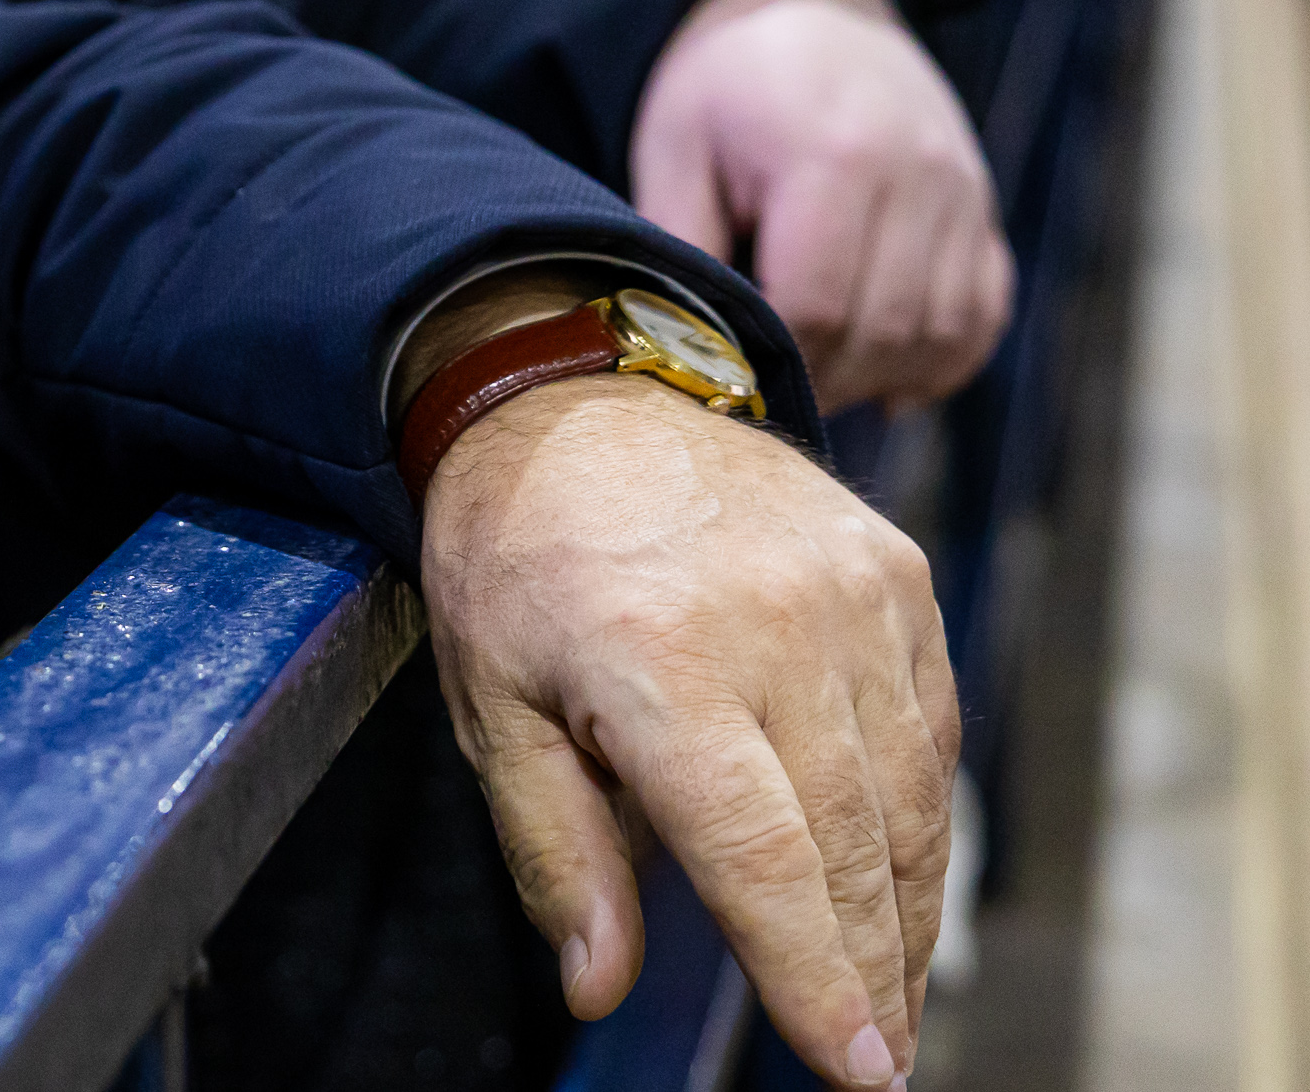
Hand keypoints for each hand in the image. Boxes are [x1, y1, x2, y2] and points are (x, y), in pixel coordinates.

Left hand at [421, 376, 957, 1090]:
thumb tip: (596, 985)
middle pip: (849, 844)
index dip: (810, 973)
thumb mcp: (490, 703)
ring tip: (890, 995)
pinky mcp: (892, 573)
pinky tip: (900, 877)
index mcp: (659, 663)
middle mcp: (774, 627)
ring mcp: (850, 594)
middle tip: (872, 1059)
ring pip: (907, 795)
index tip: (853, 1069)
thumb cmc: (514, 559)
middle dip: (868, 970)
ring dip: (906, 909)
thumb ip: (555, 850)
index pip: (761, 856)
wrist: (571, 393)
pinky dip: (921, 812)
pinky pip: (927, 726)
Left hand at [630, 0, 1008, 412]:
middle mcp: (917, 175)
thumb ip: (679, 243)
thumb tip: (684, 341)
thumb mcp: (676, 146)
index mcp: (832, 157)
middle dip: (827, 381)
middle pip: (883, 330)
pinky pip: (984, 312)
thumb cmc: (729, 86)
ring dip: (884, 378)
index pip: (814, 307)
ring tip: (823, 384)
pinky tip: (891, 379)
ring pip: (943, 331)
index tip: (734, 380)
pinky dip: (944, 359)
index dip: (776, 362)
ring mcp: (963, 191)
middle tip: (772, 395)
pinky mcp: (983, 207)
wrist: (813, 11)